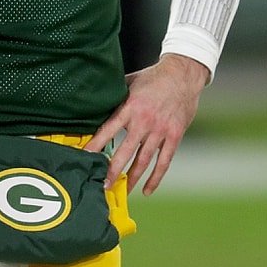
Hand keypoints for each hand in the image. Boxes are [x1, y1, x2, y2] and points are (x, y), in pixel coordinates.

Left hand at [85, 53, 209, 195]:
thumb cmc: (152, 78)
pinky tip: (147, 190)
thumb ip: (114, 97)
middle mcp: (144, 121)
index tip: (85, 157)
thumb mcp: (129, 83)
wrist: (182, 75)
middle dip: (113, 170)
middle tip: (102, 185)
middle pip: (126, 151)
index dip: (96, 145)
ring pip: (144, 160)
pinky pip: (164, 162)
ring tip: (122, 191)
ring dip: (132, 178)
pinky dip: (155, 177)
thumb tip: (94, 105)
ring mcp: (161, 131)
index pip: (108, 130)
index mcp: (129, 107)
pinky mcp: (174, 136)